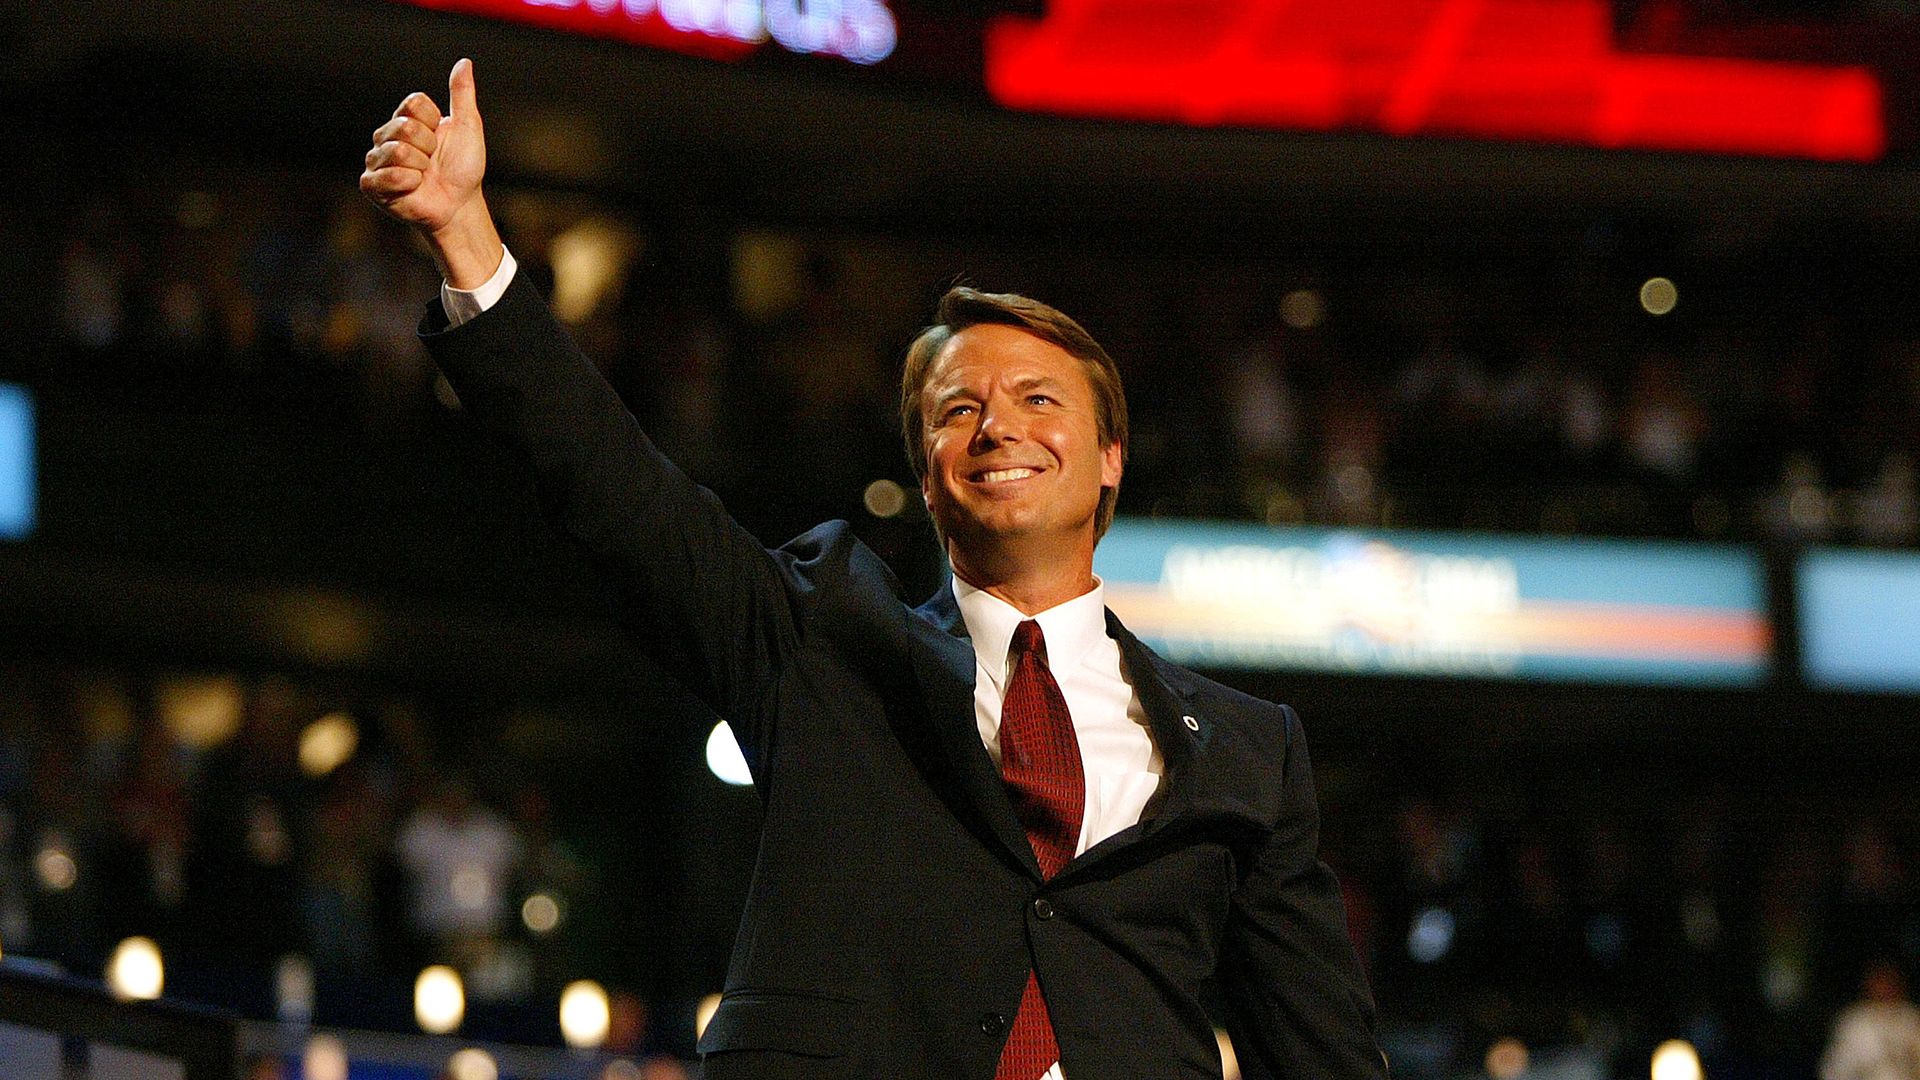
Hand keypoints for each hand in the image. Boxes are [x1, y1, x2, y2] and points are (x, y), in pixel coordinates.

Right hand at [361, 58, 501, 287]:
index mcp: (406, 119)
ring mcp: (377, 160)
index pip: (414, 105)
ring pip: (398, 151)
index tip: (440, 140)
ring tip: (423, 176)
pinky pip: (388, 176)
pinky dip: (408, 184)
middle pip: (406, 127)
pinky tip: (413, 188)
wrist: (460, 205)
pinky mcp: (371, 184)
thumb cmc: (464, 168)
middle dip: (429, 148)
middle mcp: (387, 136)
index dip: (434, 124)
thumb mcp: (468, 127)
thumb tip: (464, 62)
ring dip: (421, 168)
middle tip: (433, 162)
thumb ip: (462, 94)